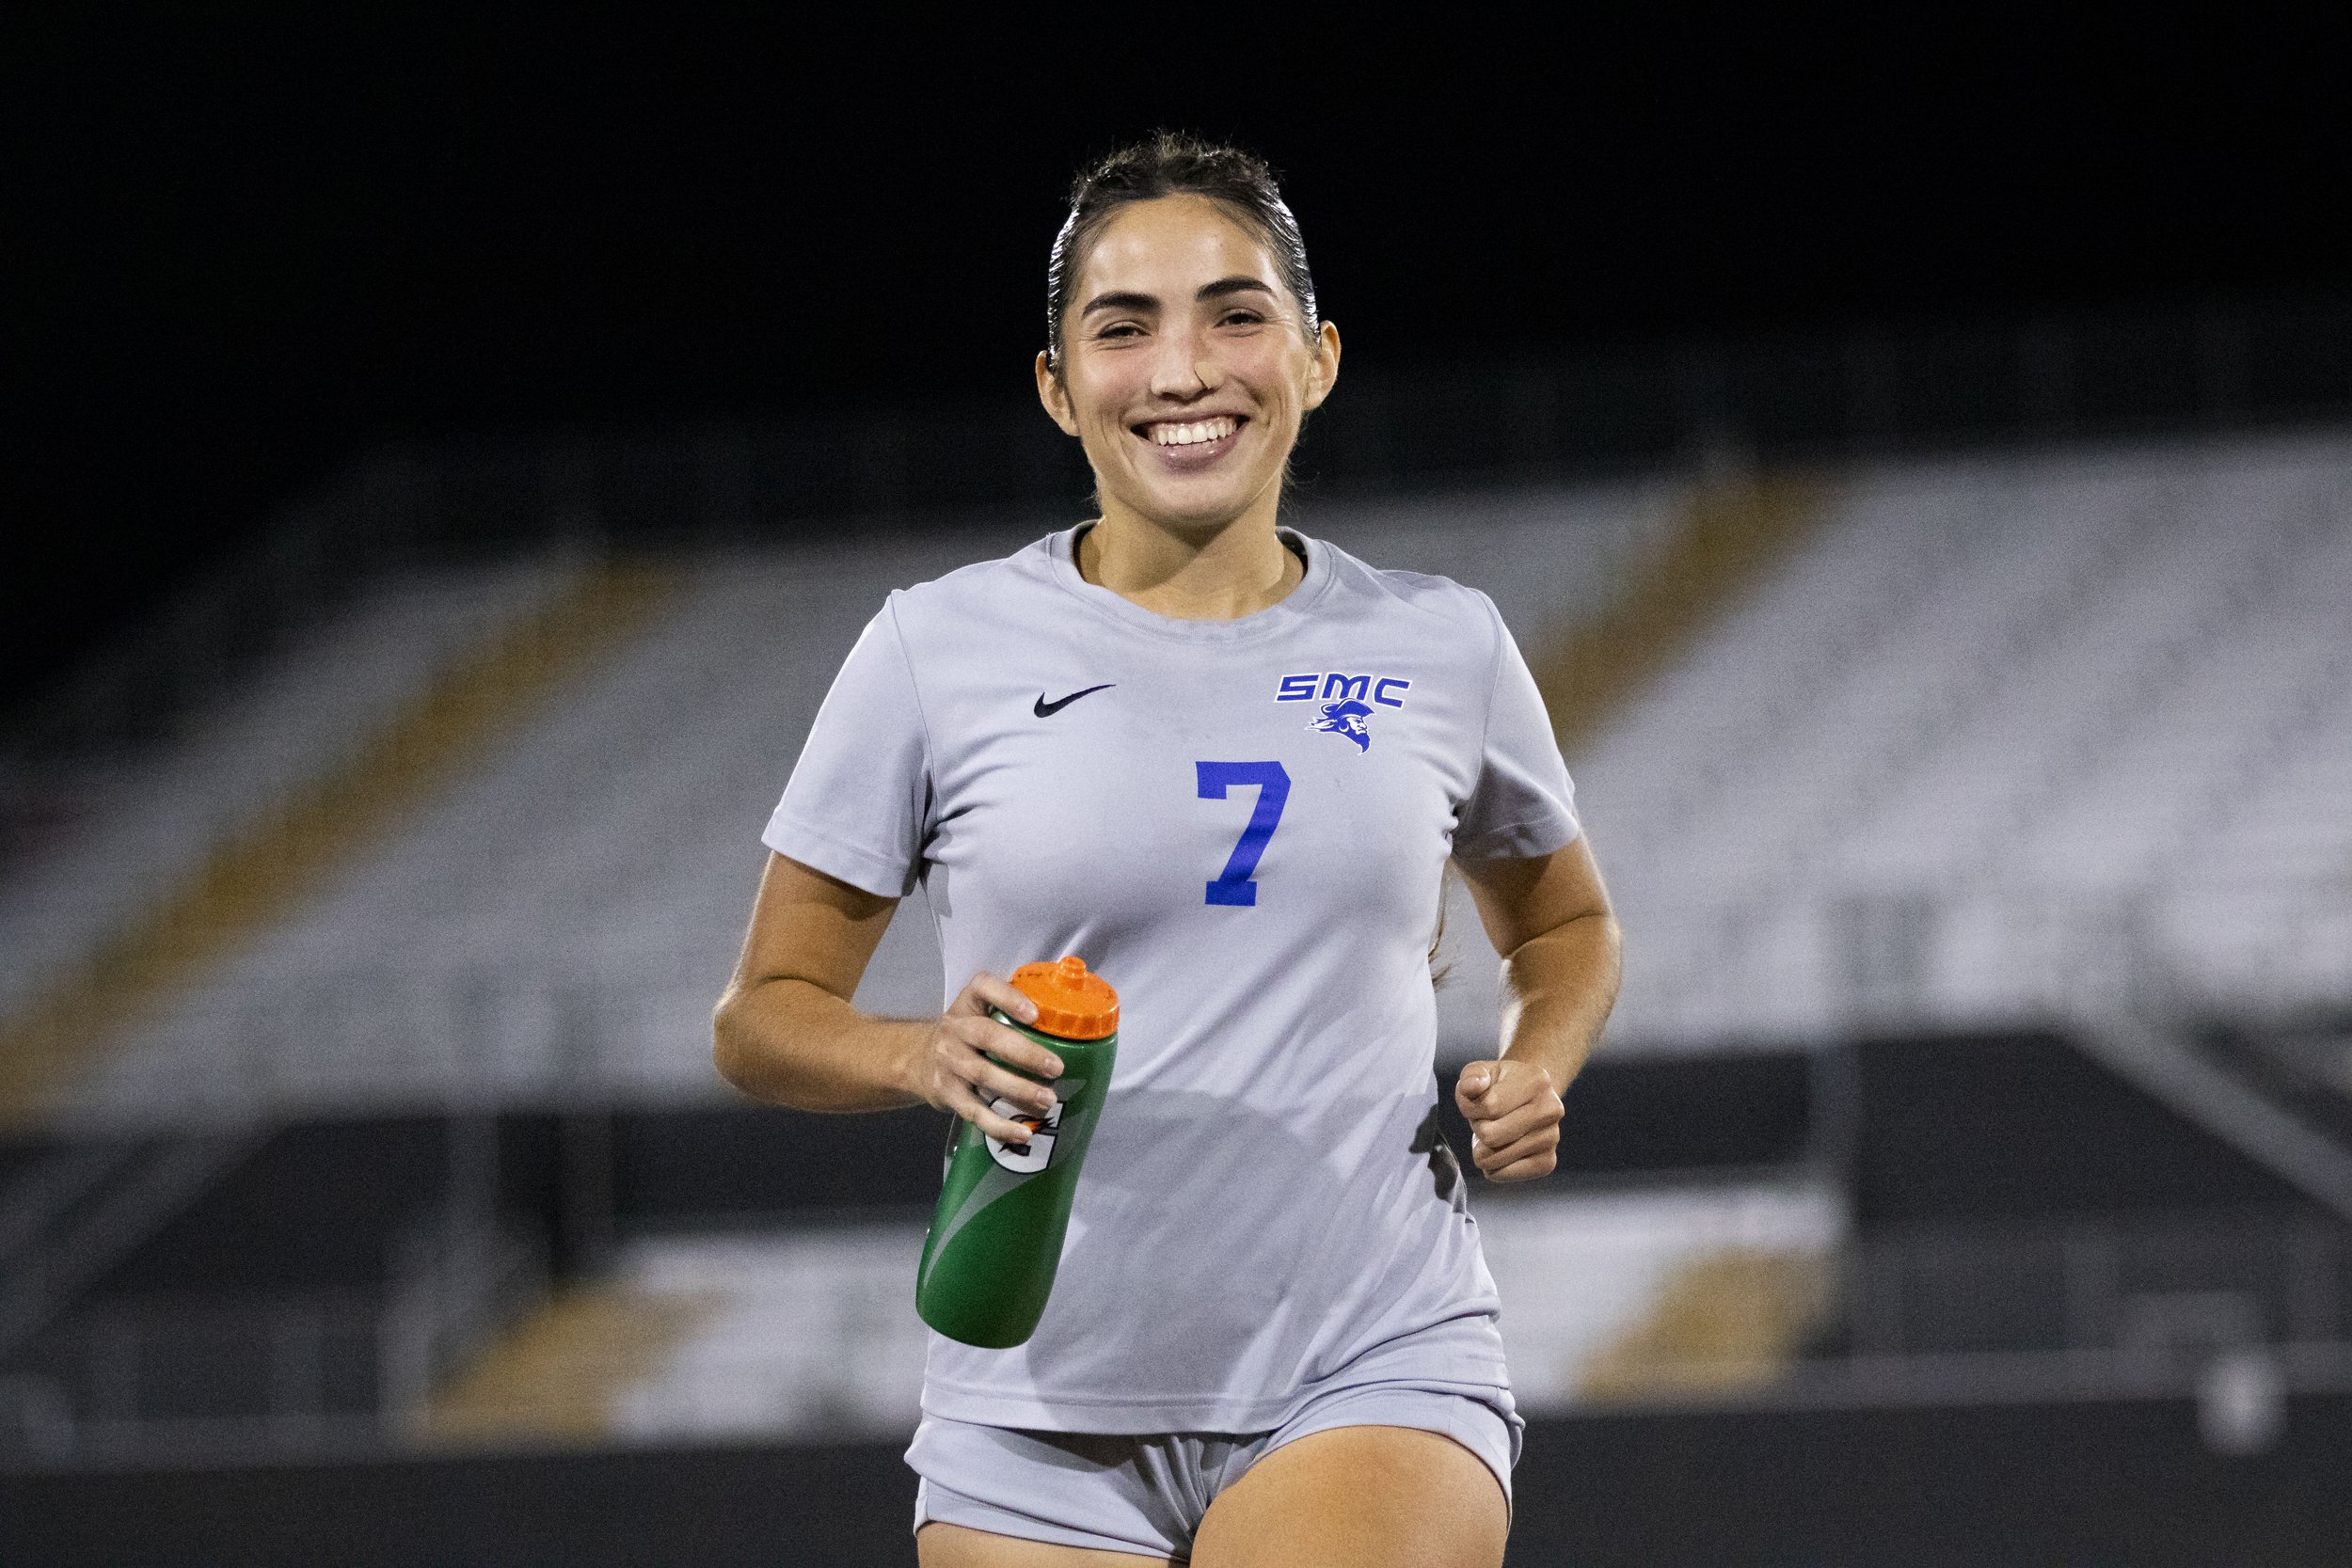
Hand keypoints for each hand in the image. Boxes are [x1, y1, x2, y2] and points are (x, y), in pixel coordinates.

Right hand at [908, 971, 1063, 1145]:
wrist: (919, 1060)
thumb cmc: (968, 1035)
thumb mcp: (980, 1011)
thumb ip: (1014, 1011)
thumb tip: (1072, 1020)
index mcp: (969, 1002)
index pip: (983, 987)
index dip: (1008, 998)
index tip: (1034, 1014)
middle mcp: (955, 1027)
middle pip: (988, 1036)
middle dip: (1025, 1053)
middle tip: (1056, 1068)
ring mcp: (948, 1060)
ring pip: (983, 1075)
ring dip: (1018, 1089)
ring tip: (1047, 1100)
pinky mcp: (946, 1092)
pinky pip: (973, 1110)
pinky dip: (998, 1125)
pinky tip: (1022, 1133)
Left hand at [1454, 1059, 1562, 1181]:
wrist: (1525, 1101)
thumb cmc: (1495, 1086)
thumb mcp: (1479, 1073)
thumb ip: (1471, 1077)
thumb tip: (1473, 1088)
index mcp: (1537, 1081)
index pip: (1489, 1107)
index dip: (1471, 1107)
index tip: (1478, 1101)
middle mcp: (1551, 1109)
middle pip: (1491, 1136)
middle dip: (1478, 1129)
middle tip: (1487, 1120)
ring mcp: (1552, 1138)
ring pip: (1493, 1159)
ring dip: (1483, 1148)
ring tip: (1496, 1131)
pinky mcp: (1547, 1163)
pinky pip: (1501, 1174)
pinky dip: (1492, 1166)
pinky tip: (1503, 1148)